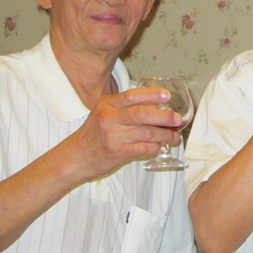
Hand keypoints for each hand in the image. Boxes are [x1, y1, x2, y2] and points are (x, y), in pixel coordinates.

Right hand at [61, 87, 182, 180]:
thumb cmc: (93, 134)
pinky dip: (155, 148)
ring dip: (164, 135)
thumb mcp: (103, 112)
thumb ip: (124, 107)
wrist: (74, 158)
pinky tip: (159, 147)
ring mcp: (113, 136)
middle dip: (164, 117)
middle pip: (142, 114)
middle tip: (178, 119)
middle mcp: (110, 118)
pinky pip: (143, 148)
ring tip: (173, 136)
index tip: (167, 97)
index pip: (132, 96)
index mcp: (107, 104)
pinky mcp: (117, 153)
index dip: (152, 95)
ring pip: (147, 133)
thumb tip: (156, 105)